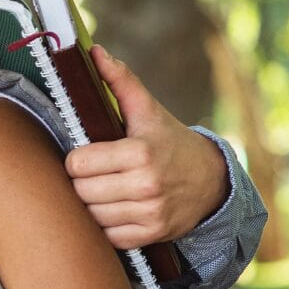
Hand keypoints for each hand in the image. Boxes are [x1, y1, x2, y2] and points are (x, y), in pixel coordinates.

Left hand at [64, 46, 229, 247]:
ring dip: (91, 204)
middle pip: (81, 191)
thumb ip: (120, 82)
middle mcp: (147, 186)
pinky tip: (114, 209)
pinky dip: (105, 226)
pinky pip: (107, 236)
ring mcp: (150, 214)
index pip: (78, 164)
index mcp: (140, 153)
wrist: (212, 181)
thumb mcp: (148, 111)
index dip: (77, 159)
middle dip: (82, 182)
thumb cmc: (170, 142)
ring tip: (103, 190)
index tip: (86, 155)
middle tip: (93, 174)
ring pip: (91, 215)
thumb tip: (94, 52)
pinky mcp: (151, 235)